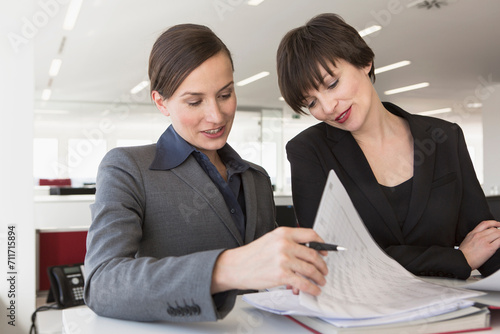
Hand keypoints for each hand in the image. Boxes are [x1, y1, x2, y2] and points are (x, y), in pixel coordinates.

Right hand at [211, 227, 327, 295]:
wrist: (236, 266)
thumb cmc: (251, 255)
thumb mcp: (270, 241)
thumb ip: (288, 242)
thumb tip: (306, 252)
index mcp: (283, 233)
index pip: (310, 235)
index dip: (321, 244)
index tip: (325, 251)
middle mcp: (284, 244)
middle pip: (313, 255)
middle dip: (322, 265)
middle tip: (324, 270)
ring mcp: (283, 259)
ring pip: (310, 269)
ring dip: (319, 278)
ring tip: (320, 281)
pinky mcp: (281, 275)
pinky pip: (303, 283)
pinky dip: (311, 288)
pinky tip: (313, 289)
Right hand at [459, 220, 499, 269]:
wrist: (462, 260)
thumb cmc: (463, 254)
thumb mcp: (467, 240)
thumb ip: (475, 236)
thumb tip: (484, 236)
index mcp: (473, 233)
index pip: (485, 223)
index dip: (493, 223)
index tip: (497, 224)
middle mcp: (478, 235)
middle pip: (493, 229)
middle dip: (499, 232)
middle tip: (499, 235)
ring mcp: (484, 241)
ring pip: (498, 234)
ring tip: (499, 239)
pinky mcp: (489, 248)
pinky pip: (499, 241)